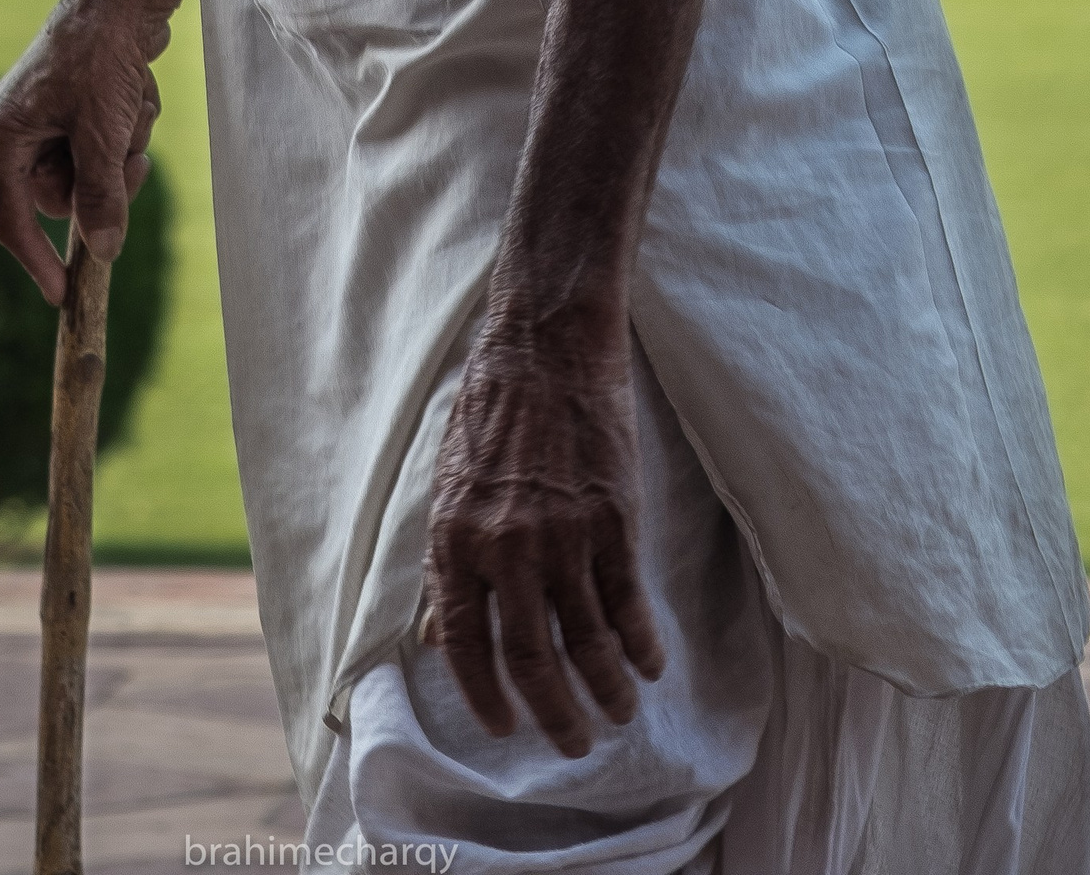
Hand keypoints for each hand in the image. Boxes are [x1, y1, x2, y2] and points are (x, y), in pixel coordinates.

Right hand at [0, 0, 171, 307]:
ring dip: (123, 147)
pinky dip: (128, 123)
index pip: (10, 219)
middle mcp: (19, 128)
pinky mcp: (80, 103)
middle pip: (62, 197)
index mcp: (3, 137)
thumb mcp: (101, 136)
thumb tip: (103, 252)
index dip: (36, 260)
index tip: (63, 294)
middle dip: (104, 181)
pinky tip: (136, 88)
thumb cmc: (99, 57)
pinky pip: (107, 139)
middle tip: (133, 162)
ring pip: (93, 168)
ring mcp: (50, 115)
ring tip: (133, 107)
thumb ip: (99, 199)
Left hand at [424, 318, 664, 756]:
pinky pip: (628, 603)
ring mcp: (563, 536)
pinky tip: (648, 664)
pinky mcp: (613, 519)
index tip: (506, 729)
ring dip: (606, 690)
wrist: (544, 345)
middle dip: (555, 714)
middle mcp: (506, 549)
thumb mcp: (448, 485)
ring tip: (619, 714)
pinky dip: (641, 644)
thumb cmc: (491, 409)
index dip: (486, 700)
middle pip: (531, 660)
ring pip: (587, 642)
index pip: (466, 648)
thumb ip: (447, 563)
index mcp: (456, 541)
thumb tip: (441, 636)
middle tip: (574, 744)